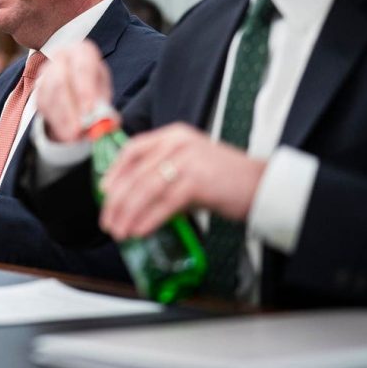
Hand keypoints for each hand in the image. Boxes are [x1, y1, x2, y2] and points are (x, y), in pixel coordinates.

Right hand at [36, 41, 113, 141]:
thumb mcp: (103, 92)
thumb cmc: (93, 86)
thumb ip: (103, 104)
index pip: (82, 68)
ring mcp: (46, 72)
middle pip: (60, 81)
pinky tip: (65, 134)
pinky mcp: (38, 89)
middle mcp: (61, 58)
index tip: (89, 111)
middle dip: (69, 108)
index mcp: (82, 52)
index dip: (85, 90)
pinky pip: (42, 106)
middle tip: (78, 131)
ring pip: (49, 96)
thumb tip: (107, 122)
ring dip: (62, 119)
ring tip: (73, 137)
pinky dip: (55, 122)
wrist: (76, 85)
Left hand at [99, 123, 266, 239]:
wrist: (263, 185)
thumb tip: (133, 198)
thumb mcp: (190, 165)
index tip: (103, 192)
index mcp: (173, 136)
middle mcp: (177, 143)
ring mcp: (186, 161)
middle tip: (108, 221)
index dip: (114, 172)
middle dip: (117, 201)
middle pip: (135, 173)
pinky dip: (148, 219)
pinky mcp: (196, 182)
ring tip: (120, 231)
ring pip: (145, 189)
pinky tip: (139, 231)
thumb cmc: (227, 179)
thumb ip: (164, 174)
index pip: (133, 149)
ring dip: (128, 214)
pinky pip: (164, 204)